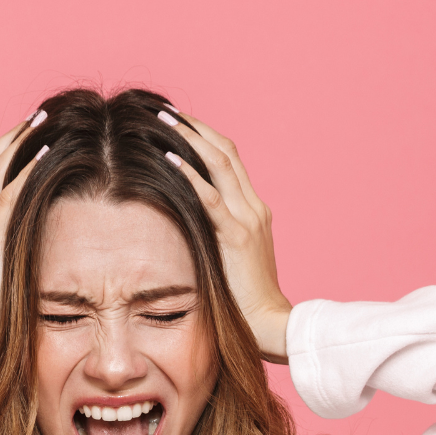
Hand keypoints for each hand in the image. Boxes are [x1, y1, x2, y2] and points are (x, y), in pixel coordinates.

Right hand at [0, 113, 48, 381]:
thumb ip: (2, 265)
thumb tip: (27, 261)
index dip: (1, 156)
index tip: (24, 138)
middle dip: (10, 139)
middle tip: (35, 117)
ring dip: (19, 142)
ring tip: (42, 120)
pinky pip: (10, 193)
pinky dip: (27, 167)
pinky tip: (45, 148)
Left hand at [160, 110, 292, 363]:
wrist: (270, 323)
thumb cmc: (246, 300)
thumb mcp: (233, 260)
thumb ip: (217, 239)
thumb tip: (186, 229)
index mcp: (255, 211)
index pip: (231, 162)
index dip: (207, 138)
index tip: (181, 124)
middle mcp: (254, 208)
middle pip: (226, 153)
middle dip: (196, 128)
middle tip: (168, 111)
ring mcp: (248, 220)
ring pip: (220, 164)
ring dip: (191, 139)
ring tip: (165, 121)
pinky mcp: (237, 237)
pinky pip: (210, 197)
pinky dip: (189, 174)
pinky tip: (170, 157)